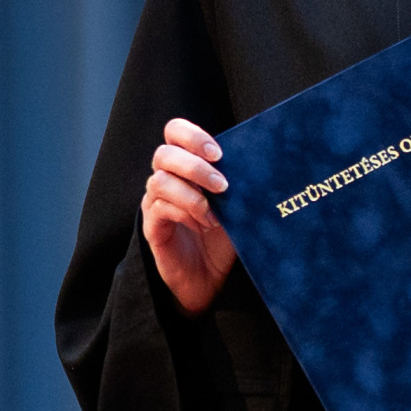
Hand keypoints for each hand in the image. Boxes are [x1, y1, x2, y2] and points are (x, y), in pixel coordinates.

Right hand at [143, 117, 236, 314]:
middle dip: (195, 166)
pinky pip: (159, 208)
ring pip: (159, 180)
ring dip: (192, 194)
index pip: (175, 132)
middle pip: (164, 153)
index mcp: (185, 167)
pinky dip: (184, 213)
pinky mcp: (152, 226)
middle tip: (222, 184)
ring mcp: (155, 202)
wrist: (210, 278)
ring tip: (215, 214)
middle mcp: (165, 180)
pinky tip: (202, 225)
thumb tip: (258, 162)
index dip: (192, 135)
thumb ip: (237, 183)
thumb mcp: (235, 206)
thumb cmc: (222, 238)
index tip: (218, 153)